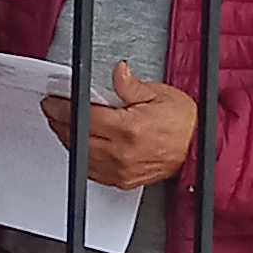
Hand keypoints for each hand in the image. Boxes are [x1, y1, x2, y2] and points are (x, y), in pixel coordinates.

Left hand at [43, 61, 200, 190]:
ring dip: (67, 140)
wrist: (200, 148)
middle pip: (77, 137)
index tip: (53, 102)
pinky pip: (93, 171)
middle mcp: (122, 152)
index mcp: (129, 129)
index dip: (63, 108)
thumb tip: (118, 72)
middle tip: (53, 110)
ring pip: (81, 155)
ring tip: (62, 125)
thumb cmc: (184, 123)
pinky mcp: (123, 180)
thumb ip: (131, 86)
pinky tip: (79, 145)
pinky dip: (81, 156)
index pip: (84, 117)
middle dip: (60, 122)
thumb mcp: (159, 94)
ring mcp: (121, 170)